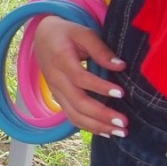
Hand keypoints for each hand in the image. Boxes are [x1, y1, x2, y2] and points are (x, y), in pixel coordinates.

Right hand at [30, 15, 126, 137]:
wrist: (42, 37)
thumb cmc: (66, 33)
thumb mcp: (83, 33)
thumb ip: (100, 49)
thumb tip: (120, 66)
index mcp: (61, 61)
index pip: (80, 78)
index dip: (100, 87)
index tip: (121, 93)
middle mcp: (56, 80)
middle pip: (78, 103)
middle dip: (102, 115)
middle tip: (124, 123)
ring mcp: (56, 92)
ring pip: (74, 115)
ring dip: (97, 126)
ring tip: (119, 132)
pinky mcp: (59, 99)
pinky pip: (72, 117)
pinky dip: (89, 127)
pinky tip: (106, 132)